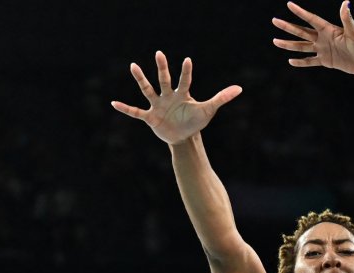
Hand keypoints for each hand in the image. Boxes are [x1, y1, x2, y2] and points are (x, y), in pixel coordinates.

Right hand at [111, 50, 241, 144]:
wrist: (184, 137)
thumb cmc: (196, 121)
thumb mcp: (209, 110)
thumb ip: (222, 98)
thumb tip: (239, 88)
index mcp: (182, 94)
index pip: (185, 80)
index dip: (186, 72)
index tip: (188, 60)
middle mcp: (168, 96)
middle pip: (164, 79)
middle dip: (162, 67)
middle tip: (159, 53)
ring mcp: (158, 105)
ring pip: (148, 90)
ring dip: (141, 79)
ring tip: (133, 65)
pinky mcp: (150, 117)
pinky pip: (136, 112)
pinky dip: (125, 109)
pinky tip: (114, 103)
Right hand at [272, 1, 353, 75]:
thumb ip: (347, 18)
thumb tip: (346, 3)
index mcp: (329, 29)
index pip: (311, 19)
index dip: (300, 12)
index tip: (289, 4)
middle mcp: (324, 38)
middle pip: (302, 31)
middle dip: (288, 27)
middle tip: (275, 21)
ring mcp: (323, 50)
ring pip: (302, 46)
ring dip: (289, 44)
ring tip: (275, 41)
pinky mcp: (326, 61)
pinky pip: (310, 61)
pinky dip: (301, 62)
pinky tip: (290, 60)